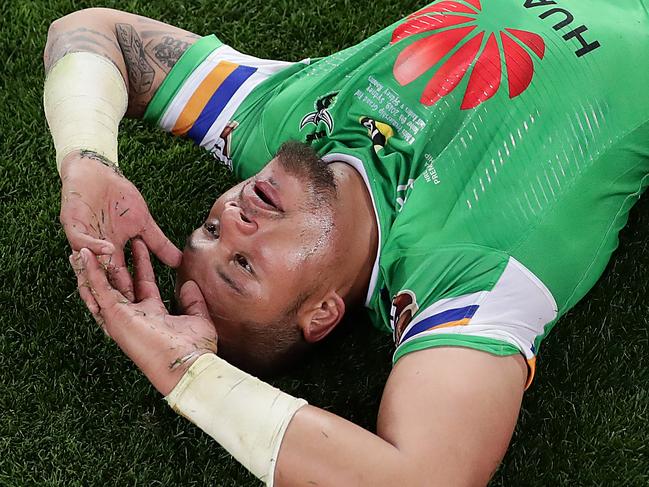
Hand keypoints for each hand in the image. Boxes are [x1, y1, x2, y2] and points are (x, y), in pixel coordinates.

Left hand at [60, 151, 181, 301]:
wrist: (95, 171)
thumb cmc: (118, 196)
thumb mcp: (144, 223)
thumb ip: (158, 243)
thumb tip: (179, 262)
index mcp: (112, 252)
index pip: (123, 277)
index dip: (132, 291)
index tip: (146, 306)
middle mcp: (96, 250)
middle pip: (104, 277)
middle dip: (116, 292)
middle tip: (128, 307)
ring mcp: (83, 239)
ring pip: (88, 264)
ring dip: (101, 275)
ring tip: (115, 286)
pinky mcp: (72, 226)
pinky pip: (81, 240)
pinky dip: (94, 246)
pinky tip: (109, 250)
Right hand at [71, 239, 216, 395]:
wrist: (187, 365)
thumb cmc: (194, 350)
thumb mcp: (197, 318)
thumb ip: (193, 302)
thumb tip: (188, 284)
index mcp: (153, 315)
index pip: (144, 283)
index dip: (141, 263)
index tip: (140, 244)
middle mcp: (135, 315)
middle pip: (120, 283)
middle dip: (115, 262)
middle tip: (109, 241)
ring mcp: (122, 316)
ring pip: (103, 287)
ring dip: (93, 267)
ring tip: (84, 247)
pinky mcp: (115, 315)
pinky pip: (100, 289)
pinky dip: (91, 272)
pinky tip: (85, 255)